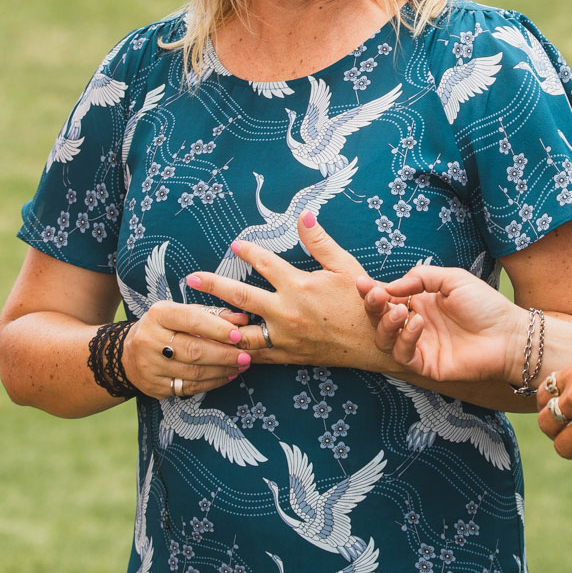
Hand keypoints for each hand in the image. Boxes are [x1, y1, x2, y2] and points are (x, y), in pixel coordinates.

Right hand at [128, 299, 254, 398]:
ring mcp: (150, 366)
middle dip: (224, 354)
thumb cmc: (164, 327)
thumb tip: (242, 319)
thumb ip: (213, 314)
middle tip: (246, 355)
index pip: (192, 320)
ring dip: (222, 370)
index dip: (217, 328)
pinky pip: (188, 388)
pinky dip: (212, 383)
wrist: (127, 353)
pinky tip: (227, 376)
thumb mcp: (182, 312)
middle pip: (194, 350)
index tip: (239, 334)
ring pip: (193, 372)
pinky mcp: (154, 387)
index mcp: (158, 315)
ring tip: (241, 365)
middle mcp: (149, 340)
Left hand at [188, 213, 382, 369]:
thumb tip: (303, 215)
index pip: (265, 264)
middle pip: (240, 298)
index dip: (248, 252)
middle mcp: (287, 313)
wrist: (378, 344)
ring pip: (240, 333)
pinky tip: (222, 346)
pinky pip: (255, 356)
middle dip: (214, 286)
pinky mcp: (288, 356)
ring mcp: (285, 339)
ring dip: (217, 324)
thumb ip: (319, 242)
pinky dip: (236, 351)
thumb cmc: (364, 302)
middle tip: (193, 278)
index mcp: (300, 286)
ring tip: (196, 318)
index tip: (235, 246)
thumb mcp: (345, 266)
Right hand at [361, 265, 522, 384]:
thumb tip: (391, 286)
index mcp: (420, 302)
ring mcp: (420, 346)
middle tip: (377, 296)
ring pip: (385, 339)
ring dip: (386, 323)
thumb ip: (421, 277)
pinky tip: (419, 324)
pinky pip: (404, 355)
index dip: (372, 291)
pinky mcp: (426, 365)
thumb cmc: (485, 305)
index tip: (362, 282)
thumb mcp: (452, 279)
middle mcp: (416, 324)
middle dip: (373, 306)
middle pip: (380, 318)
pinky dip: (405, 338)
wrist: (509, 334)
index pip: (388, 297)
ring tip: (401, 310)